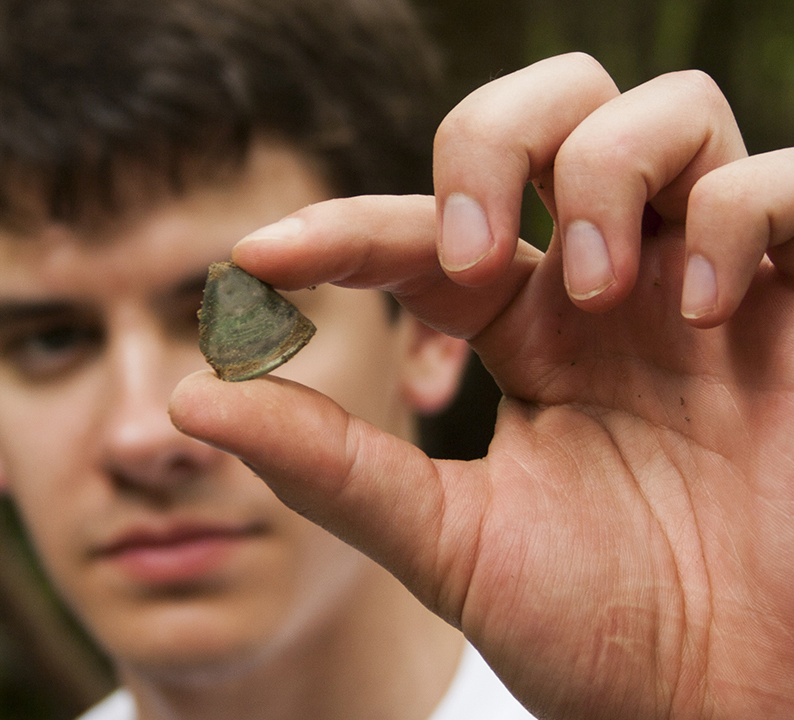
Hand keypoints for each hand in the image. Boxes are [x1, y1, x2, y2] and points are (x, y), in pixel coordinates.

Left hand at [170, 53, 793, 718]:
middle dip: (493, 143)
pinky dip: (735, 217)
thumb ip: (332, 466)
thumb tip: (193, 399)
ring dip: (606, 173)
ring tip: (588, 290)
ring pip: (666, 113)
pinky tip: (700, 315)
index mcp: (524, 332)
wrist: (724, 706)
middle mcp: (610, 289)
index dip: (340, 228)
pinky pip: (782, 183)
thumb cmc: (597, 631)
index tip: (260, 260)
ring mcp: (712, 287)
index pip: (423, 230)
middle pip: (552, 107)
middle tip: (468, 258)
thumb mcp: (447, 541)